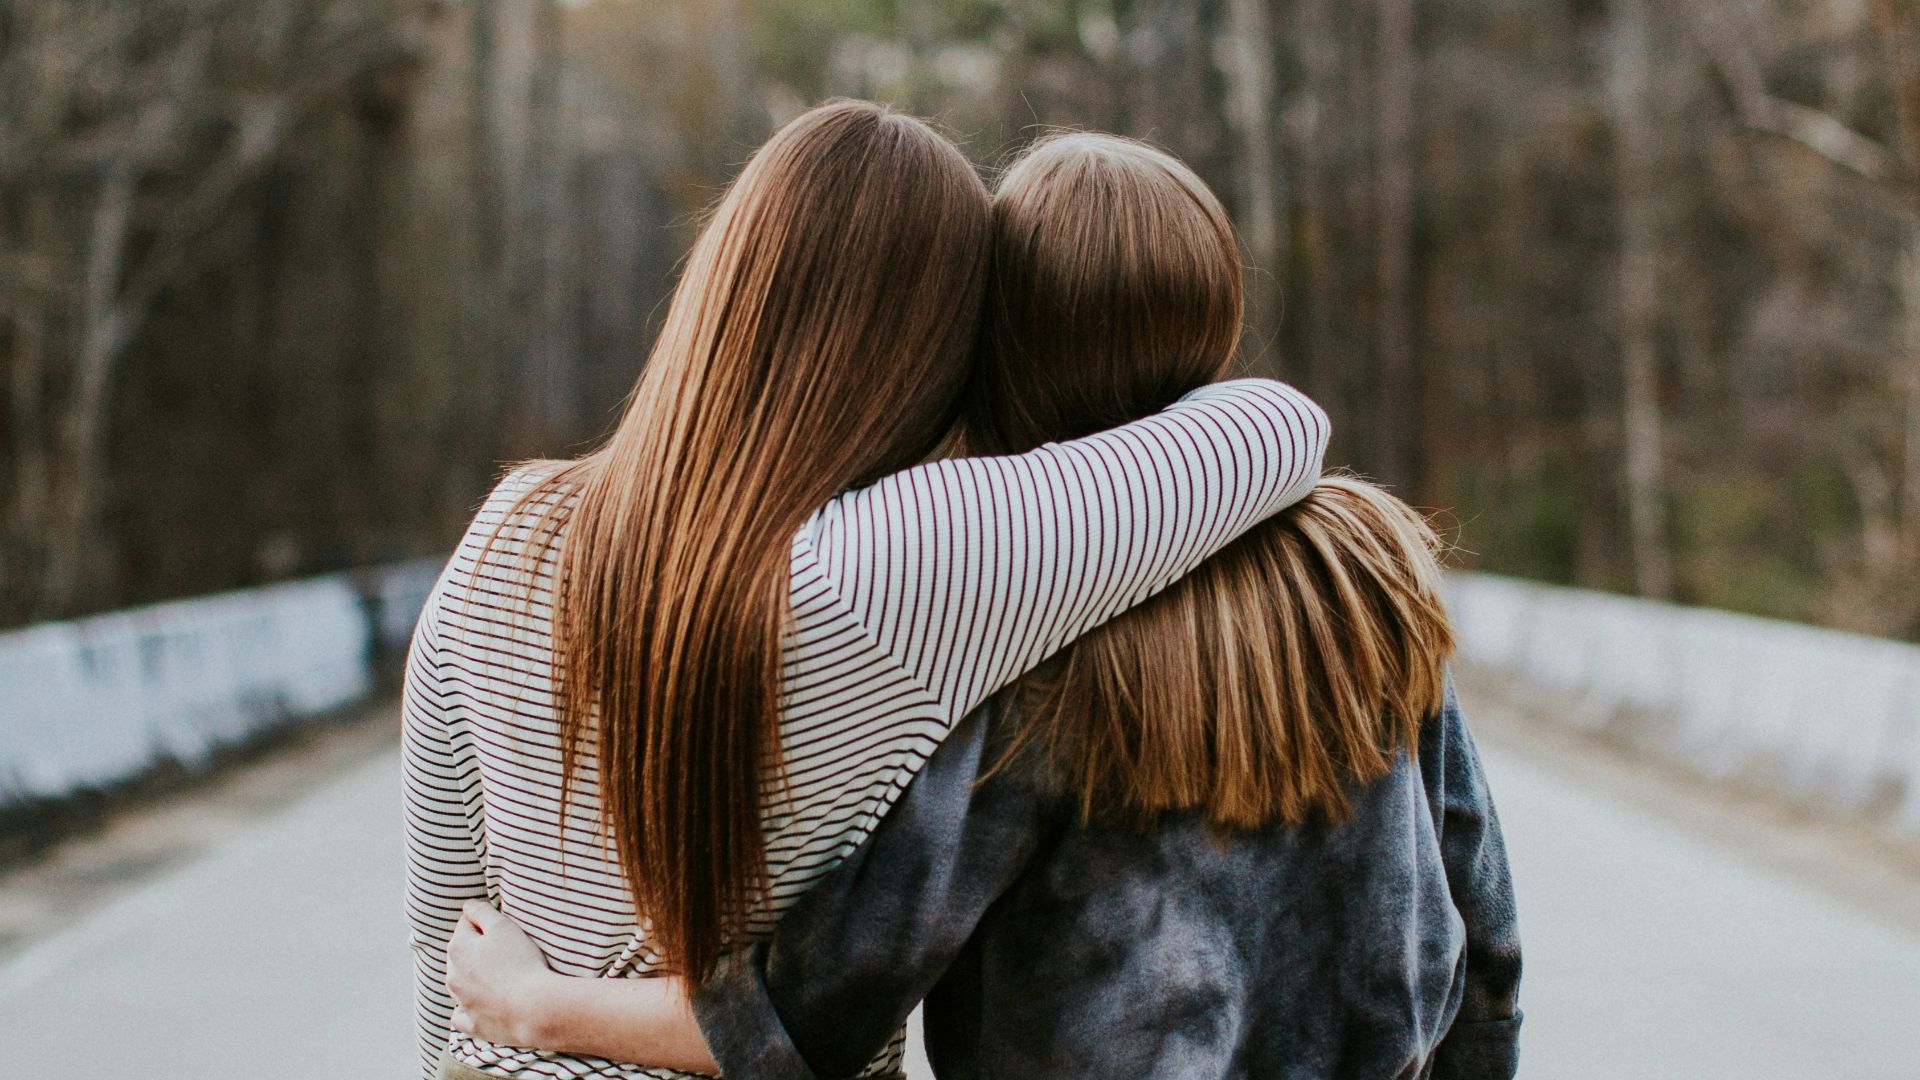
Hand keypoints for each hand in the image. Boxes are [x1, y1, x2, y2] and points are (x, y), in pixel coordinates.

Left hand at [446, 899, 559, 1047]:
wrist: (534, 1008)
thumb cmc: (521, 963)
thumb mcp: (503, 926)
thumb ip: (481, 911)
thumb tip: (467, 906)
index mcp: (458, 948)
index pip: (465, 924)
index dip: (485, 922)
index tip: (504, 929)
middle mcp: (452, 976)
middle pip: (462, 954)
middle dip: (477, 950)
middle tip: (507, 952)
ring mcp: (461, 1002)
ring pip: (461, 984)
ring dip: (474, 978)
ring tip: (502, 978)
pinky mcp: (472, 1024)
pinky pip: (462, 1015)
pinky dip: (468, 1009)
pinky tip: (482, 1005)